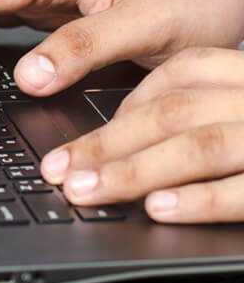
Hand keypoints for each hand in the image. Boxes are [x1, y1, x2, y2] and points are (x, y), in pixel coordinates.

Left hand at [38, 47, 243, 222]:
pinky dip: (197, 200)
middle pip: (175, 111)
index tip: (82, 135)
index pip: (182, 73)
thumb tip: (116, 128)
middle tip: (58, 170)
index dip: (123, 106)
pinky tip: (155, 209)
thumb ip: (194, 113)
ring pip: (200, 145)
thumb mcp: (241, 104)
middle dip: (107, 143)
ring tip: (88, 190)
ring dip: (135, 171)